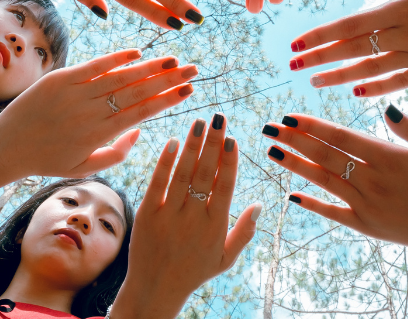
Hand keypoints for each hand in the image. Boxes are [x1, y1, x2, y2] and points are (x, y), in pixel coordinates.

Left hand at [0, 49, 197, 178]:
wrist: (5, 148)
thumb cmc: (47, 160)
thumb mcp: (85, 167)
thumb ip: (117, 152)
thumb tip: (140, 130)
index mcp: (98, 135)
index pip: (141, 113)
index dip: (167, 100)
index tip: (189, 91)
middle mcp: (89, 112)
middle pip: (136, 92)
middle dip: (168, 80)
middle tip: (193, 70)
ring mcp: (74, 93)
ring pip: (119, 77)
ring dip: (148, 67)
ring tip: (173, 61)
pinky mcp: (59, 79)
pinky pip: (93, 66)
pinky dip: (115, 58)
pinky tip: (137, 53)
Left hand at [110, 114, 260, 318]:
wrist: (155, 289)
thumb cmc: (194, 272)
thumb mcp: (225, 259)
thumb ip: (244, 232)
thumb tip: (260, 205)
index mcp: (215, 227)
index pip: (225, 187)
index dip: (229, 161)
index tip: (233, 139)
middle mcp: (193, 218)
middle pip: (205, 174)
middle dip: (213, 144)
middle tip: (219, 118)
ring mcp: (169, 215)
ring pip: (182, 173)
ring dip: (192, 146)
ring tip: (199, 122)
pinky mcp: (147, 214)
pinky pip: (157, 183)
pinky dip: (165, 162)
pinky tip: (173, 141)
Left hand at [262, 109, 407, 254]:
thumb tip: (386, 106)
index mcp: (390, 158)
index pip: (340, 137)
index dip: (311, 125)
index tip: (289, 114)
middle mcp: (374, 182)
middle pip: (324, 156)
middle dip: (294, 140)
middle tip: (268, 127)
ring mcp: (368, 206)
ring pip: (324, 181)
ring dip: (295, 166)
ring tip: (272, 151)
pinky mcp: (368, 226)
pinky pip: (333, 213)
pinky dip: (312, 204)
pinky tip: (291, 195)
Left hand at [288, 0, 407, 95]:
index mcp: (403, 8)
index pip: (350, 26)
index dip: (321, 36)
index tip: (296, 43)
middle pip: (355, 50)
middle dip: (320, 58)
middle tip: (292, 65)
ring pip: (373, 71)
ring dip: (341, 77)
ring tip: (314, 82)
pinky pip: (401, 83)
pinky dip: (377, 88)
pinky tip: (357, 92)